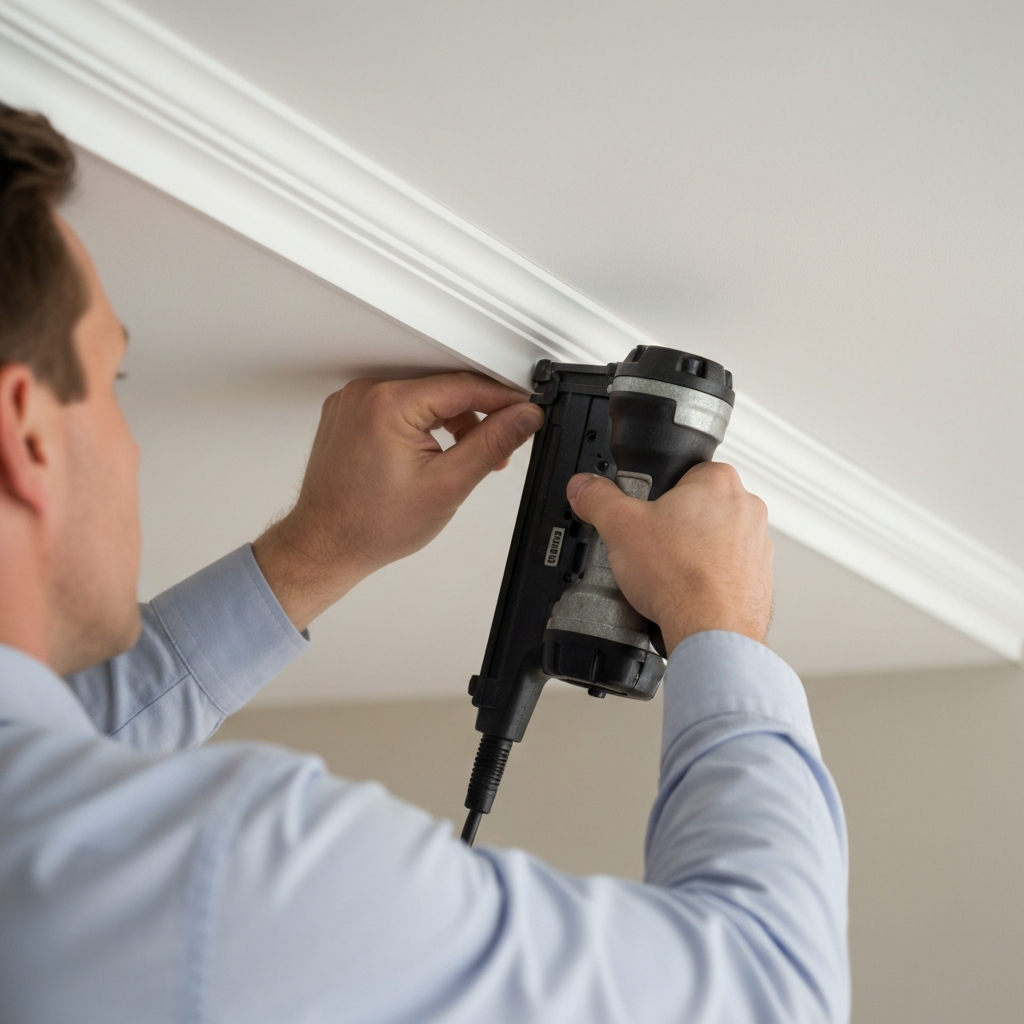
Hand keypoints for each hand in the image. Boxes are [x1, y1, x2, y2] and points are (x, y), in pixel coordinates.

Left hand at [253, 372, 543, 630]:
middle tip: (499, 449)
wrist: (326, 546)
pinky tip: (434, 453)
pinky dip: (422, 424)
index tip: (526, 411)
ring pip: (421, 398)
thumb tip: (523, 418)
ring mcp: (352, 403)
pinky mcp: (348, 415)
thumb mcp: (448, 485)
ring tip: (466, 458)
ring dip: (451, 421)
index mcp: (389, 403)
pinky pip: (397, 407)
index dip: (502, 399)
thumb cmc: (372, 525)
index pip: (464, 386)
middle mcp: (365, 394)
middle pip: (442, 389)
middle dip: (477, 416)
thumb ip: (492, 444)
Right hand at [566, 462, 772, 654]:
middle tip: (649, 544)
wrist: (712, 631)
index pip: (682, 472)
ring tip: (665, 572)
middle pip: (698, 507)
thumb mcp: (620, 527)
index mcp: (718, 482)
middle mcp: (746, 508)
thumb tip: (584, 487)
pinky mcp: (758, 578)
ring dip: (692, 551)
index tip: (643, 510)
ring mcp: (757, 545)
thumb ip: (598, 499)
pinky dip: (707, 578)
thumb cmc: (680, 578)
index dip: (657, 493)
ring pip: (714, 539)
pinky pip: (726, 570)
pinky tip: (684, 590)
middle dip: (673, 524)